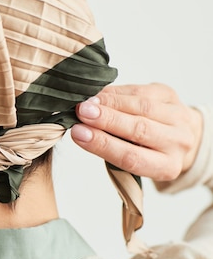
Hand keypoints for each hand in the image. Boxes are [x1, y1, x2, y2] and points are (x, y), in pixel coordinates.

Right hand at [71, 83, 202, 180]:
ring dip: (110, 103)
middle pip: (139, 129)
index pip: (131, 157)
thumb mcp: (131, 160)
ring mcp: (178, 117)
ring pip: (142, 106)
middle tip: (82, 113)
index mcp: (166, 166)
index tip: (79, 134)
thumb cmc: (145, 150)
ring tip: (87, 103)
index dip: (103, 144)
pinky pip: (141, 91)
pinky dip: (116, 92)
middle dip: (106, 120)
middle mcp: (177, 142)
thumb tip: (81, 128)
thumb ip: (110, 147)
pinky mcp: (171, 95)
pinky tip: (99, 95)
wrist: (174, 135)